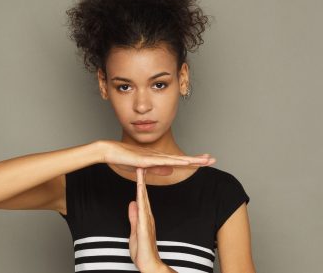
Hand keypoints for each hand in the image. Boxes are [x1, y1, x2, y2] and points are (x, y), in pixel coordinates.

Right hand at [99, 140, 215, 176]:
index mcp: (158, 158)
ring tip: (205, 161)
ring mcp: (152, 156)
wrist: (109, 150)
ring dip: (191, 160)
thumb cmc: (123, 158)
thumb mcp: (143, 167)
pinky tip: (182, 163)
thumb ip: (157, 169)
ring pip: (175, 160)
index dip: (193, 160)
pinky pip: (162, 162)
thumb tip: (172, 171)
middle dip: (197, 159)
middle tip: (213, 159)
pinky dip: (174, 163)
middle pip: (181, 159)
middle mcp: (158, 155)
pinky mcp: (145, 159)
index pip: (179, 160)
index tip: (205, 160)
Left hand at [128, 167, 167, 272]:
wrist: (149, 264)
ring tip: (140, 171)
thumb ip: (133, 217)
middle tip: (141, 163)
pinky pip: (142, 211)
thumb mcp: (134, 230)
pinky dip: (141, 201)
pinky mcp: (144, 228)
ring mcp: (147, 221)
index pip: (142, 196)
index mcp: (145, 216)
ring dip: (142, 185)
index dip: (140, 183)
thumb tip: (132, 203)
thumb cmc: (143, 250)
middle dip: (142, 179)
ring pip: (144, 199)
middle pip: (144, 194)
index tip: (138, 170)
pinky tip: (139, 193)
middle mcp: (147, 216)